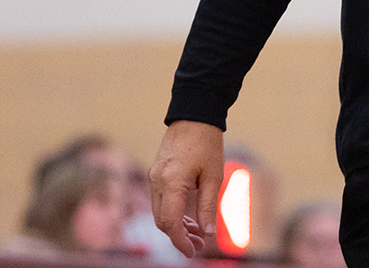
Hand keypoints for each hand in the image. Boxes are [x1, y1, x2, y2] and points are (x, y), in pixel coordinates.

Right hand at [150, 120, 224, 256]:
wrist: (194, 116)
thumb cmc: (207, 143)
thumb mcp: (214, 176)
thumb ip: (208, 206)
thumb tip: (207, 233)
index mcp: (172, 182)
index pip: (170, 222)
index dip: (180, 241)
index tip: (193, 252)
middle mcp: (157, 181)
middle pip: (162, 220)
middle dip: (180, 236)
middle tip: (201, 244)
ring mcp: (154, 177)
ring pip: (160, 212)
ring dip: (177, 225)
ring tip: (199, 234)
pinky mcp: (156, 174)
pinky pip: (161, 200)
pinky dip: (174, 212)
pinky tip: (191, 218)